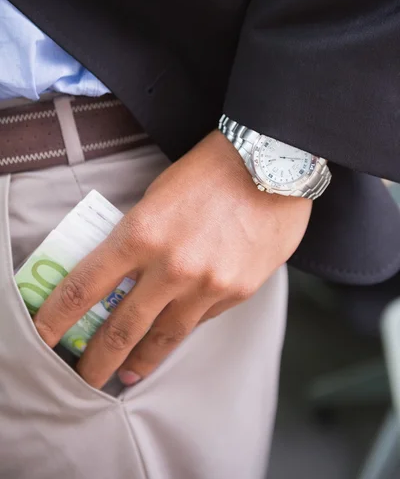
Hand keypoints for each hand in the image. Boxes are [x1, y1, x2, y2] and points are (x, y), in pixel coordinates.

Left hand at [34, 130, 311, 388]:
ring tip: (128, 374)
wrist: (274, 165)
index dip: (57, 317)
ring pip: (165, 336)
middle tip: (86, 377)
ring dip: (141, 360)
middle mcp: (172, 266)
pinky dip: (185, 325)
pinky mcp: (237, 291)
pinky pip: (202, 319)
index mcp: (141, 233)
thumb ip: (138, 238)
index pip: (86, 286)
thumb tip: (124, 274)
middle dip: (98, 360)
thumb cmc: (210, 171)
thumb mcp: (158, 196)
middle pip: (122, 327)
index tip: (44, 337)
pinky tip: (176, 331)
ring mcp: (207, 284)